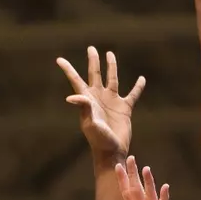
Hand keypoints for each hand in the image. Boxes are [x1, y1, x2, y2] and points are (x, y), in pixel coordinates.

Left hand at [57, 46, 145, 163]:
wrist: (112, 151)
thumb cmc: (98, 139)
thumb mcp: (89, 123)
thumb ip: (83, 107)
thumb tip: (71, 96)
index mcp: (88, 99)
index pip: (76, 80)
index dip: (68, 69)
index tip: (59, 59)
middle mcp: (99, 97)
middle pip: (95, 74)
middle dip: (93, 61)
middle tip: (91, 48)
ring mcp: (112, 101)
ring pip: (112, 79)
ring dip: (111, 67)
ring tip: (110, 54)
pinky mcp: (125, 108)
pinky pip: (133, 94)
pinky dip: (138, 87)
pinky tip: (142, 79)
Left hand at [113, 156, 169, 199]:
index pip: (127, 193)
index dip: (123, 180)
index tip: (118, 166)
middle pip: (137, 190)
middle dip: (133, 175)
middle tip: (130, 158)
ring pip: (149, 196)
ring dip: (148, 183)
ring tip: (145, 168)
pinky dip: (164, 198)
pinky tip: (165, 187)